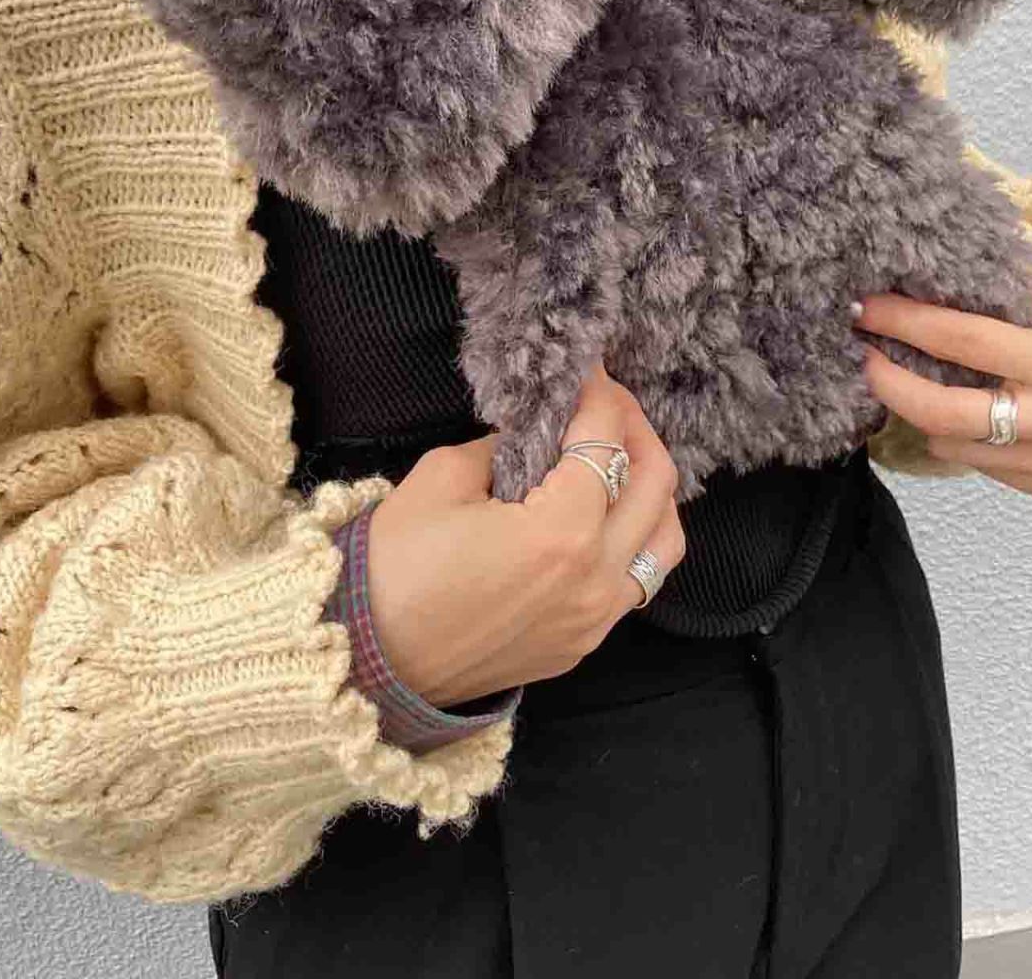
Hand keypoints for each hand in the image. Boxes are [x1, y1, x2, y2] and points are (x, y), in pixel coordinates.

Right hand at [365, 368, 684, 707]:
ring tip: (619, 458)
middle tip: (606, 403)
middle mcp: (595, 579)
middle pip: (656, 483)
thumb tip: (534, 432)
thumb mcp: (440, 479)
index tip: (588, 369)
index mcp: (562, 533)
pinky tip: (607, 514)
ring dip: (652, 488)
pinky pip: (637, 581)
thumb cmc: (392, 568)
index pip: (604, 442)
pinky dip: (637, 537)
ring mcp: (595, 619)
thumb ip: (502, 447)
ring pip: (665, 539)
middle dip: (635, 427)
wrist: (366, 663)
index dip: (599, 394)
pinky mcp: (582, 643)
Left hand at [856, 276, 1031, 503]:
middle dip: (889, 383)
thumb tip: (911, 287)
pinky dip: (955, 435)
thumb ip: (993, 295)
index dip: (906, 324)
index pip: (966, 342)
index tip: (865, 308)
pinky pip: (975, 463)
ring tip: (909, 376)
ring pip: (951, 444)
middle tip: (862, 355)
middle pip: (946, 413)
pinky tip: (961, 406)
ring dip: (919, 410)